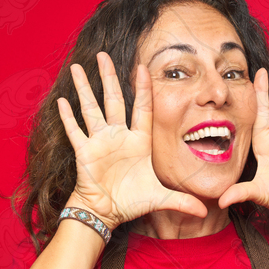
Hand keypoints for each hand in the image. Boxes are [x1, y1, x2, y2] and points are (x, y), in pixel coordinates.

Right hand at [57, 52, 206, 228]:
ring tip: (77, 68)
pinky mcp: (84, 152)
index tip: (142, 67)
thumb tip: (206, 212)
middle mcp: (118, 136)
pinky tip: (62, 100)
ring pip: (91, 109)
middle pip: (113, 100)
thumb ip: (182, 202)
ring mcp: (99, 142)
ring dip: (84, 89)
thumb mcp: (160, 198)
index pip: (142, 108)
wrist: (107, 213)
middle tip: (103, 55)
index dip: (143, 89)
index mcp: (138, 141)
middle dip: (108, 77)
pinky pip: (75, 130)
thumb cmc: (131, 202)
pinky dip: (68, 117)